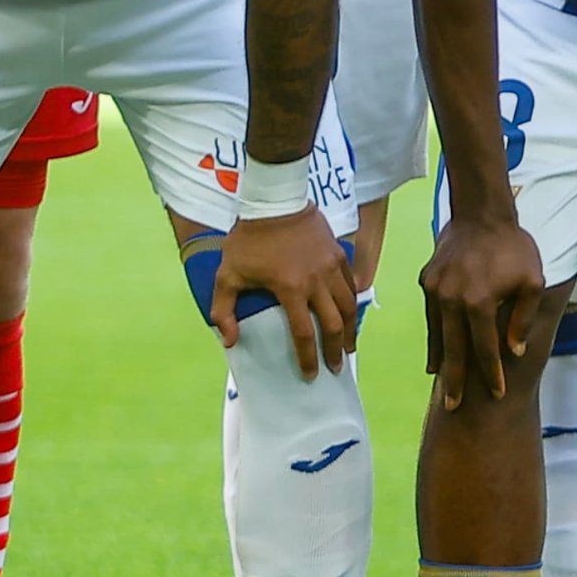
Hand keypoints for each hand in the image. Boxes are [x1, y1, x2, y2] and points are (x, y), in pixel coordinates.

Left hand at [208, 203, 358, 377]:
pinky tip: (349, 314)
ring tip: (349, 346)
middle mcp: (317, 281)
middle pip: (334, 324)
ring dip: (350, 329)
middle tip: (336, 366)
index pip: (303, 333)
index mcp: (290, 289)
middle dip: (336, 350)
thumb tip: (229, 341)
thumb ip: (224, 311)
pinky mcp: (338, 254)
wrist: (274, 202)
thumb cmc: (248, 240)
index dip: (308, 357)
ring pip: (349, 305)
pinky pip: (352, 284)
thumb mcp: (227, 275)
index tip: (310, 374)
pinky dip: (352, 303)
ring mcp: (331, 266)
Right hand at [421, 201, 547, 406]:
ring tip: (442, 386)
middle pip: (455, 350)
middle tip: (454, 408)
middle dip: (456, 381)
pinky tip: (436, 355)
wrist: (481, 213)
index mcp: (480, 302)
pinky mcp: (427, 282)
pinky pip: (431, 317)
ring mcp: (435, 291)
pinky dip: (434, 338)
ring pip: (438, 335)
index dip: (492, 373)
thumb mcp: (532, 281)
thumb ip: (523, 318)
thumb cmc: (514, 247)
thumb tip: (514, 351)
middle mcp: (452, 300)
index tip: (498, 394)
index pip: (486, 348)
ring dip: (441, 362)